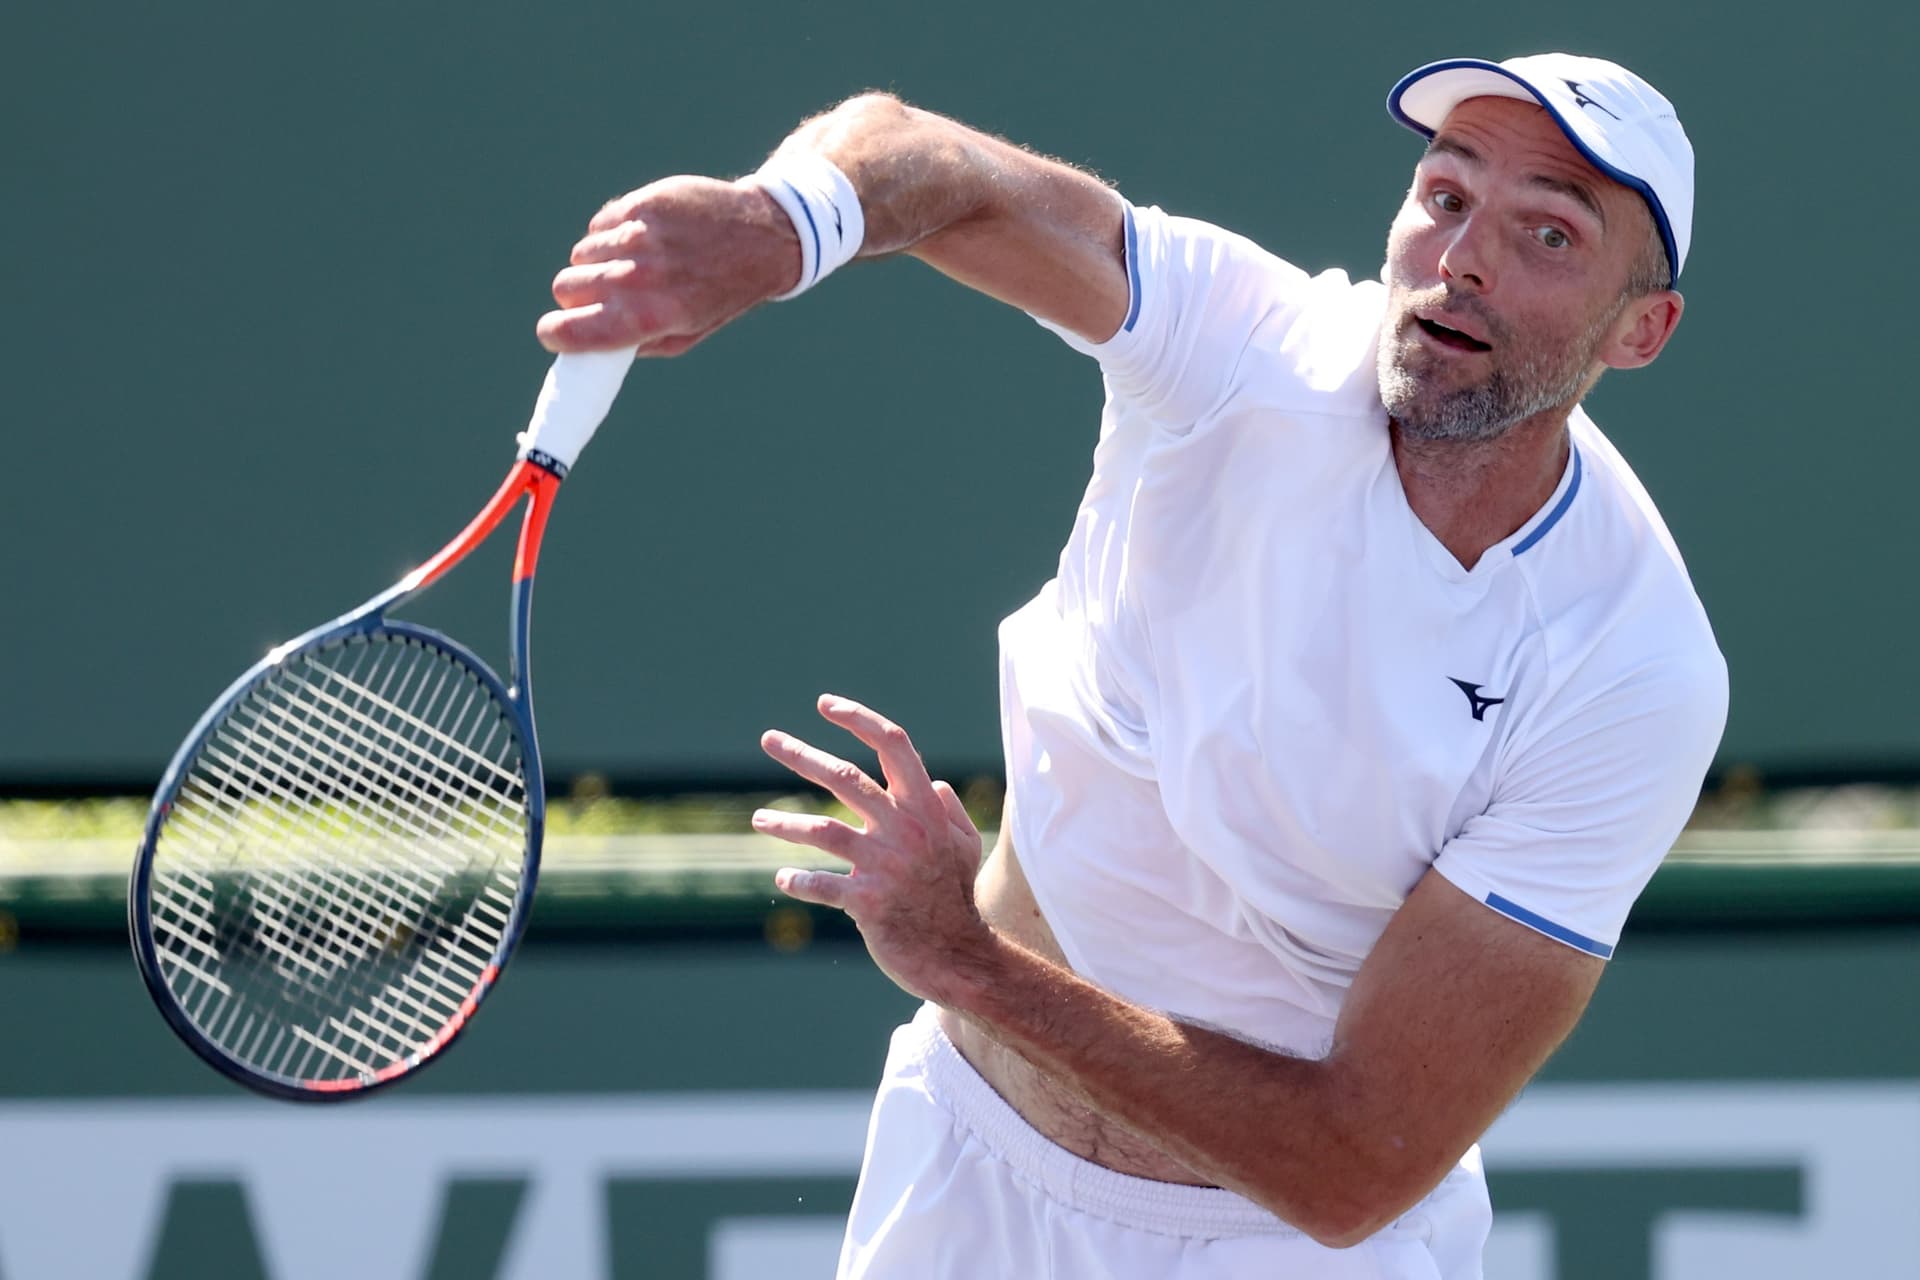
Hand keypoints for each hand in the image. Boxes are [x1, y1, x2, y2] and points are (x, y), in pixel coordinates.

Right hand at [536, 175, 800, 356]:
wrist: (762, 238)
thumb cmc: (721, 294)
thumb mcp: (686, 335)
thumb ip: (634, 343)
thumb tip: (586, 345)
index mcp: (649, 318)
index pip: (570, 330)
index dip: (554, 334)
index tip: (555, 334)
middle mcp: (640, 277)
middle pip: (565, 287)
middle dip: (576, 296)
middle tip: (600, 297)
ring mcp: (639, 236)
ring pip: (581, 254)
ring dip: (596, 263)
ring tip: (630, 265)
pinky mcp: (641, 204)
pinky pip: (599, 225)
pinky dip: (610, 234)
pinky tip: (640, 239)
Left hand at [753, 694, 992, 1002]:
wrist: (957, 955)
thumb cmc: (956, 895)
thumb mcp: (966, 844)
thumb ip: (949, 809)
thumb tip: (935, 782)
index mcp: (926, 807)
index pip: (893, 745)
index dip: (859, 718)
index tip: (825, 705)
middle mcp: (904, 829)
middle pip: (847, 778)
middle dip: (803, 755)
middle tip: (769, 739)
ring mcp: (885, 865)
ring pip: (824, 829)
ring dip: (786, 822)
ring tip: (758, 818)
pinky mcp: (867, 902)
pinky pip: (822, 886)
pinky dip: (799, 880)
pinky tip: (783, 877)